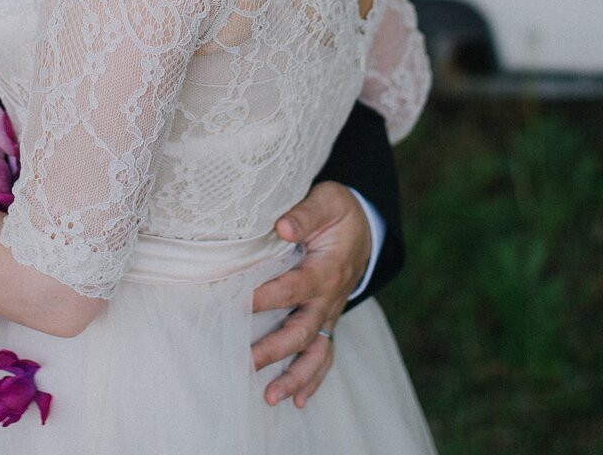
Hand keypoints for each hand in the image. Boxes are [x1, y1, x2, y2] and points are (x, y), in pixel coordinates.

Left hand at [250, 181, 370, 407]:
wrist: (367, 227)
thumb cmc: (338, 212)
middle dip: (274, 350)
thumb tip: (283, 226)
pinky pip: (324, 355)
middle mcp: (329, 298)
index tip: (236, 305)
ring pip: (316, 352)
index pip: (293, 289)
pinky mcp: (326, 321)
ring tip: (270, 397)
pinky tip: (298, 401)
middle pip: (302, 331)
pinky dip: (313, 380)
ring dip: (294, 377)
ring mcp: (329, 314)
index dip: (265, 298)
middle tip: (244, 362)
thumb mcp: (328, 200)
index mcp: (326, 269)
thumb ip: (306, 213)